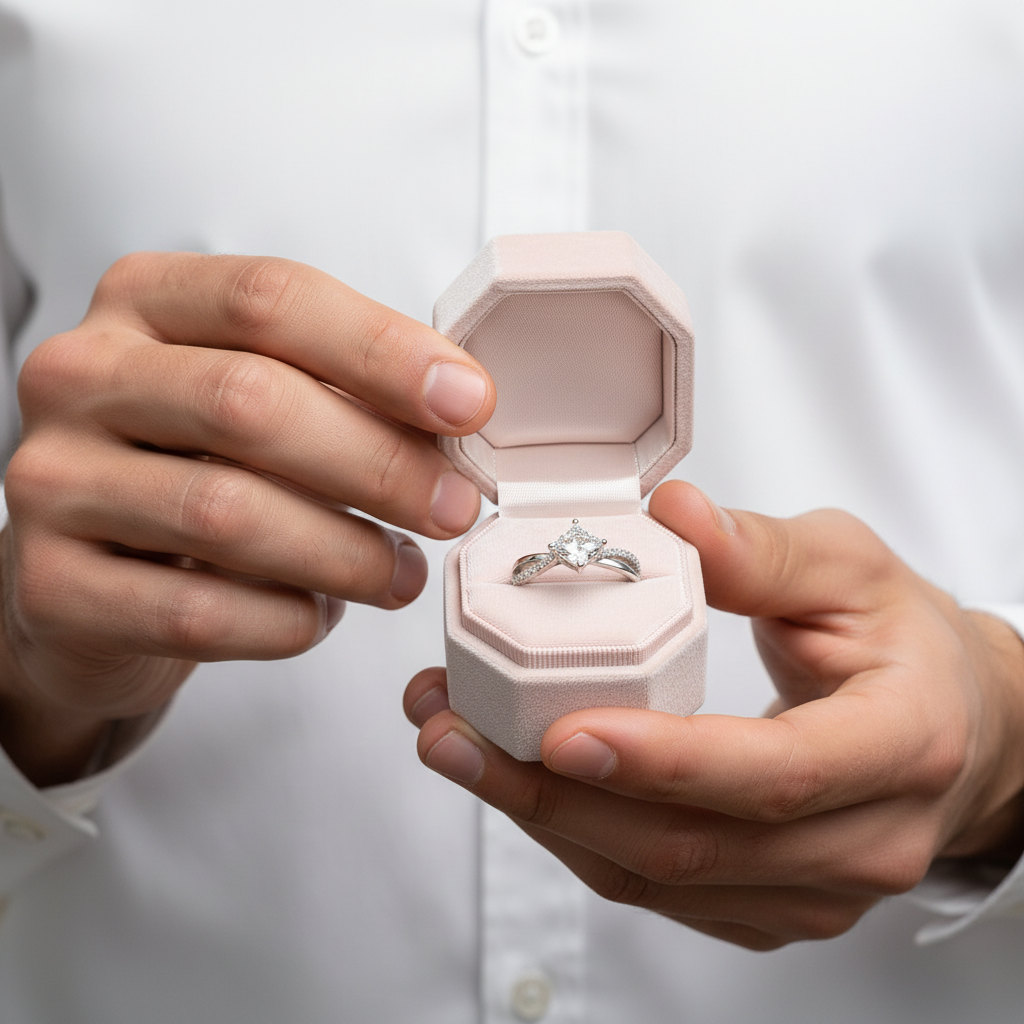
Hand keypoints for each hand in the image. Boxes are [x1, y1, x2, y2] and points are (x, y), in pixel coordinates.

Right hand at [2, 252, 493, 784]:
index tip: (469, 403)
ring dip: (344, 553)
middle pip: (249, 402)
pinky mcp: (52, 586)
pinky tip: (319, 614)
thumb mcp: (261, 398)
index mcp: (145, 303)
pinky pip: (197, 611)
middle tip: (450, 507)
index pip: (271, 299)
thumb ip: (344, 389)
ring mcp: (53, 480)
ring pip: (226, 513)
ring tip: (401, 575)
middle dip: (377, 462)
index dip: (383, 350)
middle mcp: (82, 376)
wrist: (96, 574)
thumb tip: (458, 412)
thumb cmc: (198, 468)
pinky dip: (285, 620)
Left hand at [406, 480, 1023, 949]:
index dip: (665, 761)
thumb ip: (763, 548)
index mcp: (899, 745)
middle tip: (452, 732)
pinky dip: (574, 837)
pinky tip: (515, 779)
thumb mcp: (852, 568)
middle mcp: (863, 840)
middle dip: (554, 797)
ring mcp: (812, 890)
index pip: (775, 775)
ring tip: (456, 745)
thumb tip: (671, 514)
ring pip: (656, 879)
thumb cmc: (906, 642)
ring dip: (541, 818)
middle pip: (690, 846)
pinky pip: (654, 890)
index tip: (562, 731)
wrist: (955, 727)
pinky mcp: (769, 905)